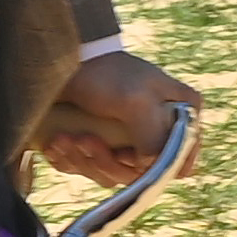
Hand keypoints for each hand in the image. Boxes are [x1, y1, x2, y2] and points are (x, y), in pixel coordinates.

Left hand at [34, 50, 202, 188]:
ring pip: (109, 175)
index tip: (123, 154)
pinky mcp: (100, 149)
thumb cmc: (106, 75)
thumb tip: (150, 167)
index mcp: (180, 119)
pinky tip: (57, 141)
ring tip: (64, 137)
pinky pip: (88, 171)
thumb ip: (155, 136)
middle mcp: (157, 134)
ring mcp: (127, 144)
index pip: (179, 164)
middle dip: (105, 161)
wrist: (62, 62)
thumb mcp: (137, 101)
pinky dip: (69, 160)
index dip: (152, 169)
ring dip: (82, 160)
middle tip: (83, 138)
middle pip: (137, 175)